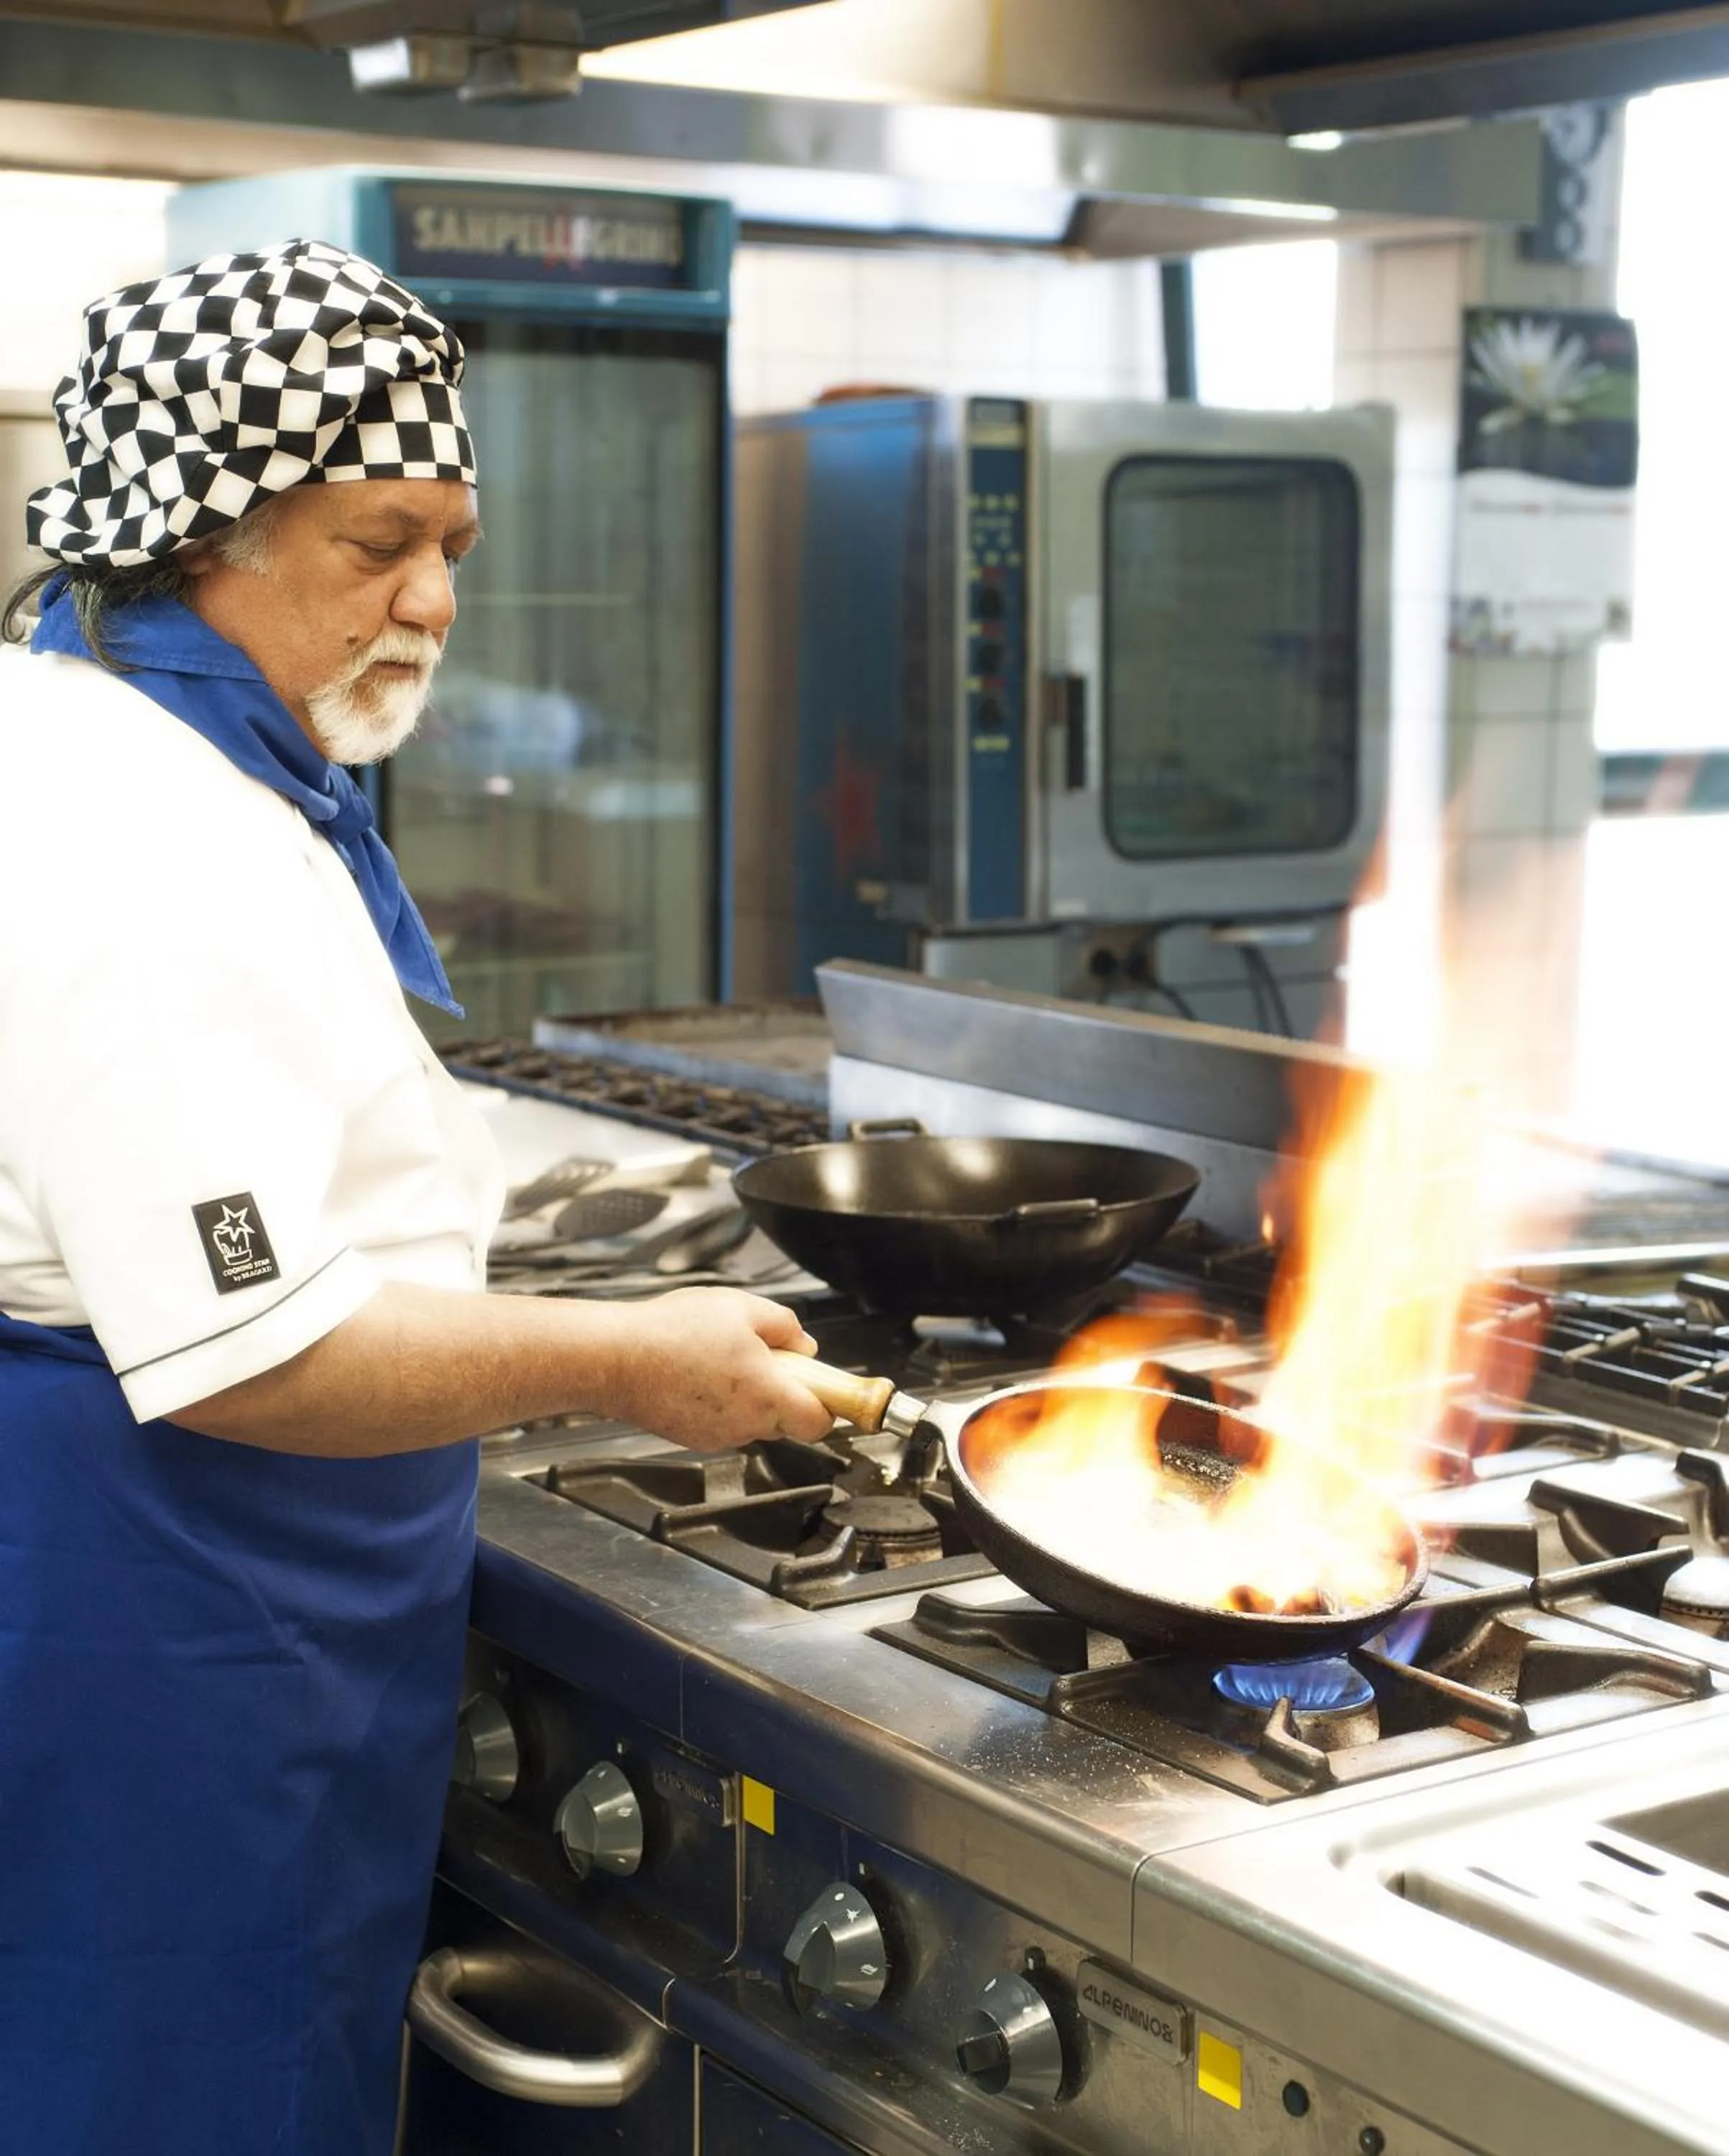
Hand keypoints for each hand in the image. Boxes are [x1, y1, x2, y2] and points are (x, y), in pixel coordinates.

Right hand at [585, 1289, 834, 1452]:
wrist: (615, 1357)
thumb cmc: (672, 1332)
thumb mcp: (743, 1308)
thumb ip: (786, 1327)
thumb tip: (805, 1345)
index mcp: (768, 1394)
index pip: (820, 1422)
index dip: (829, 1405)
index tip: (827, 1387)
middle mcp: (746, 1424)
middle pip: (787, 1419)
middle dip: (785, 1390)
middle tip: (763, 1355)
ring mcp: (717, 1435)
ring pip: (753, 1420)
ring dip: (750, 1395)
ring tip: (721, 1357)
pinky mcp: (693, 1437)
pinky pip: (723, 1422)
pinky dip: (720, 1402)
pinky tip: (697, 1372)